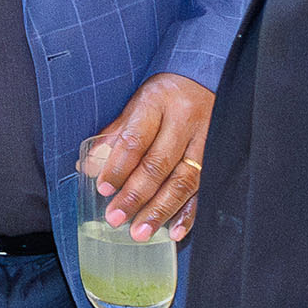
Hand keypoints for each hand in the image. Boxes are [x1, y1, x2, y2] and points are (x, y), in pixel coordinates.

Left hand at [92, 72, 214, 242]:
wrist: (206, 77)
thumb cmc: (163, 95)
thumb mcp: (135, 104)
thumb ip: (113, 134)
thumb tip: (87, 167)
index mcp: (157, 103)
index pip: (135, 140)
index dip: (118, 167)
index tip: (103, 189)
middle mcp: (185, 121)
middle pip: (158, 164)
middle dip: (136, 196)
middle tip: (117, 218)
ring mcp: (206, 139)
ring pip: (183, 181)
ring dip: (161, 210)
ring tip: (141, 231)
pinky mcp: (220, 155)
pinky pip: (204, 188)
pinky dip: (190, 212)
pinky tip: (175, 230)